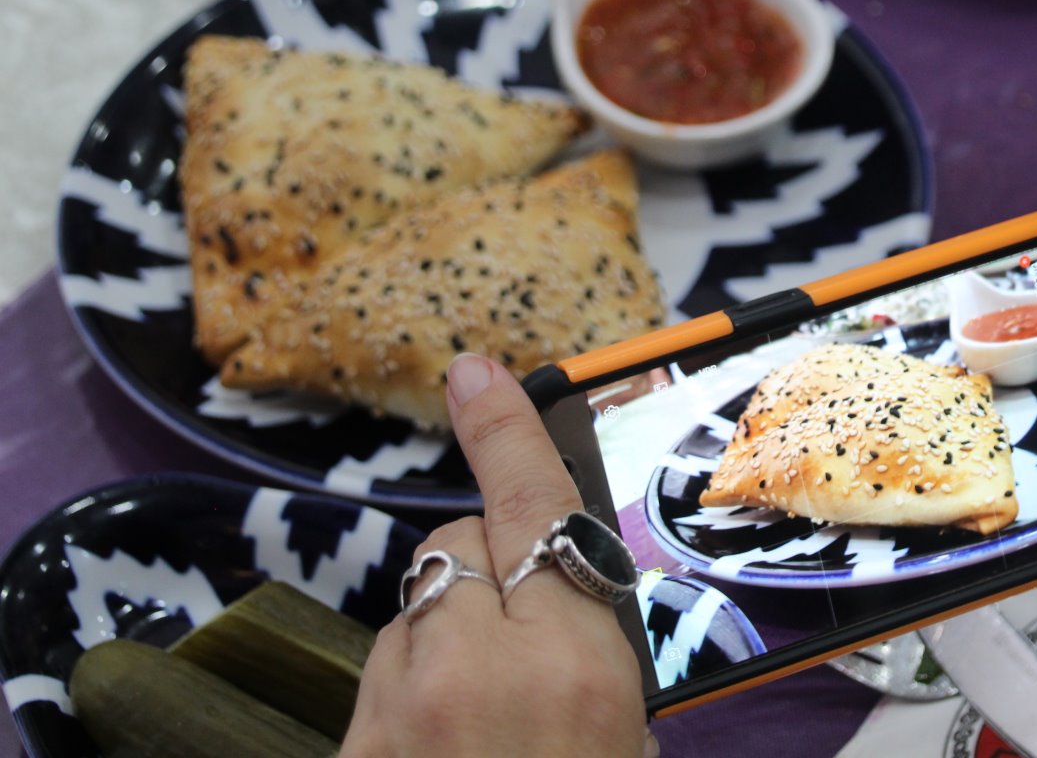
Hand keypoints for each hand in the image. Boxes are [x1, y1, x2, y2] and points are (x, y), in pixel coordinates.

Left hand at [341, 354, 649, 756]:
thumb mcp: (626, 742)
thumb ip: (600, 661)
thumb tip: (577, 623)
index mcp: (571, 665)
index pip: (532, 505)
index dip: (505, 431)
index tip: (476, 375)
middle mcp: (476, 670)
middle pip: (458, 545)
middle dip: (489, 569)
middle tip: (522, 646)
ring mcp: (399, 709)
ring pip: (414, 609)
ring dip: (445, 637)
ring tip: (481, 718)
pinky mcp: (350, 745)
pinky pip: (376, 676)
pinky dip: (410, 694)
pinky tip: (442, 745)